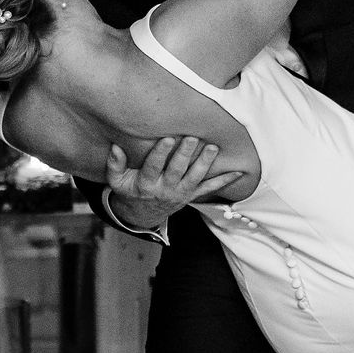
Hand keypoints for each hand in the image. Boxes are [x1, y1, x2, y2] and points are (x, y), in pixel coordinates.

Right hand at [106, 135, 242, 231]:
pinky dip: (224, 180)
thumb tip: (115, 147)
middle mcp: (166, 189)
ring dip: (204, 163)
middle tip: (192, 138)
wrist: (144, 214)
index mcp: (147, 184)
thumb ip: (115, 165)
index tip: (168, 139)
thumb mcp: (117, 181)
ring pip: (195, 177)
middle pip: (177, 170)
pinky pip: (210, 188)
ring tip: (212, 148)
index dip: (161, 154)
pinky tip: (238, 172)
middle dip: (185, 154)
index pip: (154, 167)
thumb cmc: (131, 190)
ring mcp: (181, 192)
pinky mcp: (192, 194)